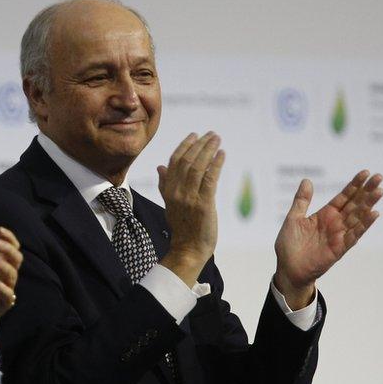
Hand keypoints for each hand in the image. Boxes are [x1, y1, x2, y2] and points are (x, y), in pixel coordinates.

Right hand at [157, 132, 225, 286]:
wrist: (188, 249)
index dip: (184, 146)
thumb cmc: (182, 227)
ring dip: (208, 150)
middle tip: (211, 134)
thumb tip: (160, 167)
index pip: (174, 162)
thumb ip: (165, 184)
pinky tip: (222, 155)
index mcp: (168, 190)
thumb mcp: (169, 204)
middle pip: (187, 161)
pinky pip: (209, 179)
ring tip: (217, 139)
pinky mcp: (203, 204)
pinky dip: (216, 165)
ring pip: (198, 167)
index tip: (195, 135)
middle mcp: (177, 192)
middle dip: (199, 145)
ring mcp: (189, 198)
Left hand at [274, 170, 382, 308]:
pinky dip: (364, 224)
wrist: (288, 268)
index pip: (344, 197)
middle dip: (366, 191)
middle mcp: (335, 223)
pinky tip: (374, 213)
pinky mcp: (340, 247)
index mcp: (325, 214)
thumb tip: (307, 180)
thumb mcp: (293, 218)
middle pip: (355, 204)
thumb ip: (302, 201)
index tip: (365, 172)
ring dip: (369, 204)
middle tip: (379, 177)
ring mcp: (339, 234)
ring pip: (358, 217)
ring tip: (379, 190)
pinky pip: (354, 234)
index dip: (354, 185)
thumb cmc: (290, 245)